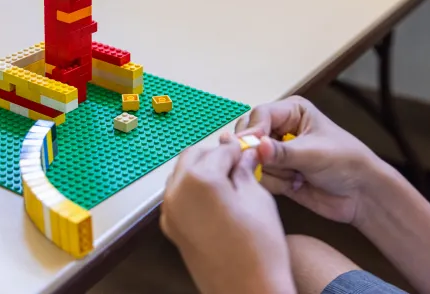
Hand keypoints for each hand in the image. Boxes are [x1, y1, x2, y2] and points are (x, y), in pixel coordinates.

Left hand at [161, 136, 295, 293]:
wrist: (248, 292)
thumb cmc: (258, 251)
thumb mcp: (258, 200)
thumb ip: (246, 172)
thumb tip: (246, 157)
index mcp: (200, 180)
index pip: (220, 151)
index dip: (239, 150)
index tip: (249, 151)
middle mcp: (178, 193)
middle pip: (193, 156)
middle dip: (215, 155)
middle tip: (239, 163)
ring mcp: (171, 212)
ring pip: (182, 174)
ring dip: (201, 170)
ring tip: (229, 181)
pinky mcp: (171, 228)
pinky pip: (177, 196)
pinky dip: (192, 189)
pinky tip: (216, 198)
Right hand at [236, 95, 383, 224]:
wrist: (362, 194)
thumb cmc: (347, 162)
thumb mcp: (313, 154)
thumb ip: (282, 152)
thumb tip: (257, 147)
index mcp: (292, 111)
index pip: (260, 115)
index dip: (254, 132)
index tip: (254, 149)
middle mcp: (281, 129)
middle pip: (250, 137)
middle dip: (262, 154)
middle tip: (279, 164)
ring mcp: (278, 152)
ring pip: (253, 160)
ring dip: (273, 172)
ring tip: (298, 175)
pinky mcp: (277, 173)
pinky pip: (261, 178)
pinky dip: (275, 184)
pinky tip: (296, 184)